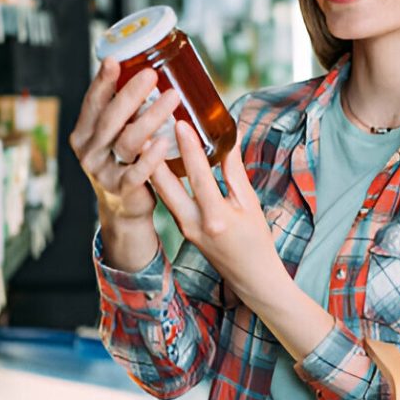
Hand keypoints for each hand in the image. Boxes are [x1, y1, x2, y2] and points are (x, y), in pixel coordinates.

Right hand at [70, 57, 180, 224]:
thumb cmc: (124, 163)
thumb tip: (146, 73)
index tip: (114, 60)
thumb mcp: (114, 137)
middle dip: (130, 93)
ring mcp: (103, 171)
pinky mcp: (121, 189)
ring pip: (127, 141)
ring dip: (150, 118)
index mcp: (84, 133)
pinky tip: (163, 142)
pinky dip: (150, 157)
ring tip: (172, 97)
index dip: (102, 81)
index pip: (92, 103)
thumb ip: (123, 113)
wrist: (124, 209)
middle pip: (110, 118)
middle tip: (151, 73)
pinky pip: (137, 172)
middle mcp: (89, 151)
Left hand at [150, 121, 287, 305]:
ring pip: (161, 192)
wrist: (251, 276)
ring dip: (151, 164)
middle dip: (153, 154)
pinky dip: (160, 178)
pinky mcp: (180, 228)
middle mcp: (194, 224)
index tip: (180, 122)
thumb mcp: (250, 203)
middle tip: (143, 125)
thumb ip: (235, 172)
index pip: (198, 176)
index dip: (189, 148)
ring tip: (144, 137)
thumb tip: (228, 138)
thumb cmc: (256, 240)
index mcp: (216, 217)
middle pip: (165, 185)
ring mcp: (184, 228)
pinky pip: (166, 199)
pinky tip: (155, 160)